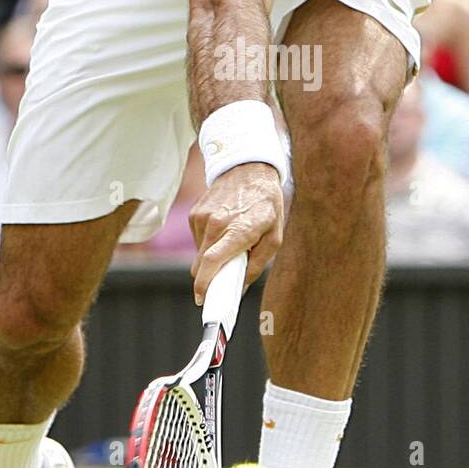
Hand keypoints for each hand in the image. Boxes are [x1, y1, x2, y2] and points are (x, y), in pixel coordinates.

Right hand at [189, 162, 284, 304]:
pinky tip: (223, 231)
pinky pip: (197, 240)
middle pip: (201, 264)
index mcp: (238, 229)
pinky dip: (209, 243)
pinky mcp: (194, 213)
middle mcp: (216, 223)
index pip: (212, 261)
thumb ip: (257, 263)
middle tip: (222, 281)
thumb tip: (241, 287)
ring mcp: (202, 217)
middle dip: (209, 277)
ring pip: (199, 253)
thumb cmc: (266, 203)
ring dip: (211, 257)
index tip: (202, 299)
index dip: (204, 283)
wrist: (248, 168)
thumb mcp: (274, 236)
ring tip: (230, 244)